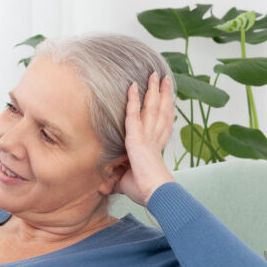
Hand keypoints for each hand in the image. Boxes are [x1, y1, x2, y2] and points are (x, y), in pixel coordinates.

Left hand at [115, 72, 175, 206]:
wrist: (156, 192)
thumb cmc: (144, 191)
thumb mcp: (125, 183)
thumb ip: (114, 181)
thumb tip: (101, 188)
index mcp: (155, 147)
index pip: (161, 124)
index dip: (164, 109)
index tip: (165, 98)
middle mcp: (155, 137)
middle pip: (161, 110)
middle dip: (162, 93)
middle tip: (164, 78)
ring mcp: (148, 136)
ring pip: (151, 107)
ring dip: (153, 89)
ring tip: (154, 74)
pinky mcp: (137, 137)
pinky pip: (133, 113)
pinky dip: (132, 99)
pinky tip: (132, 86)